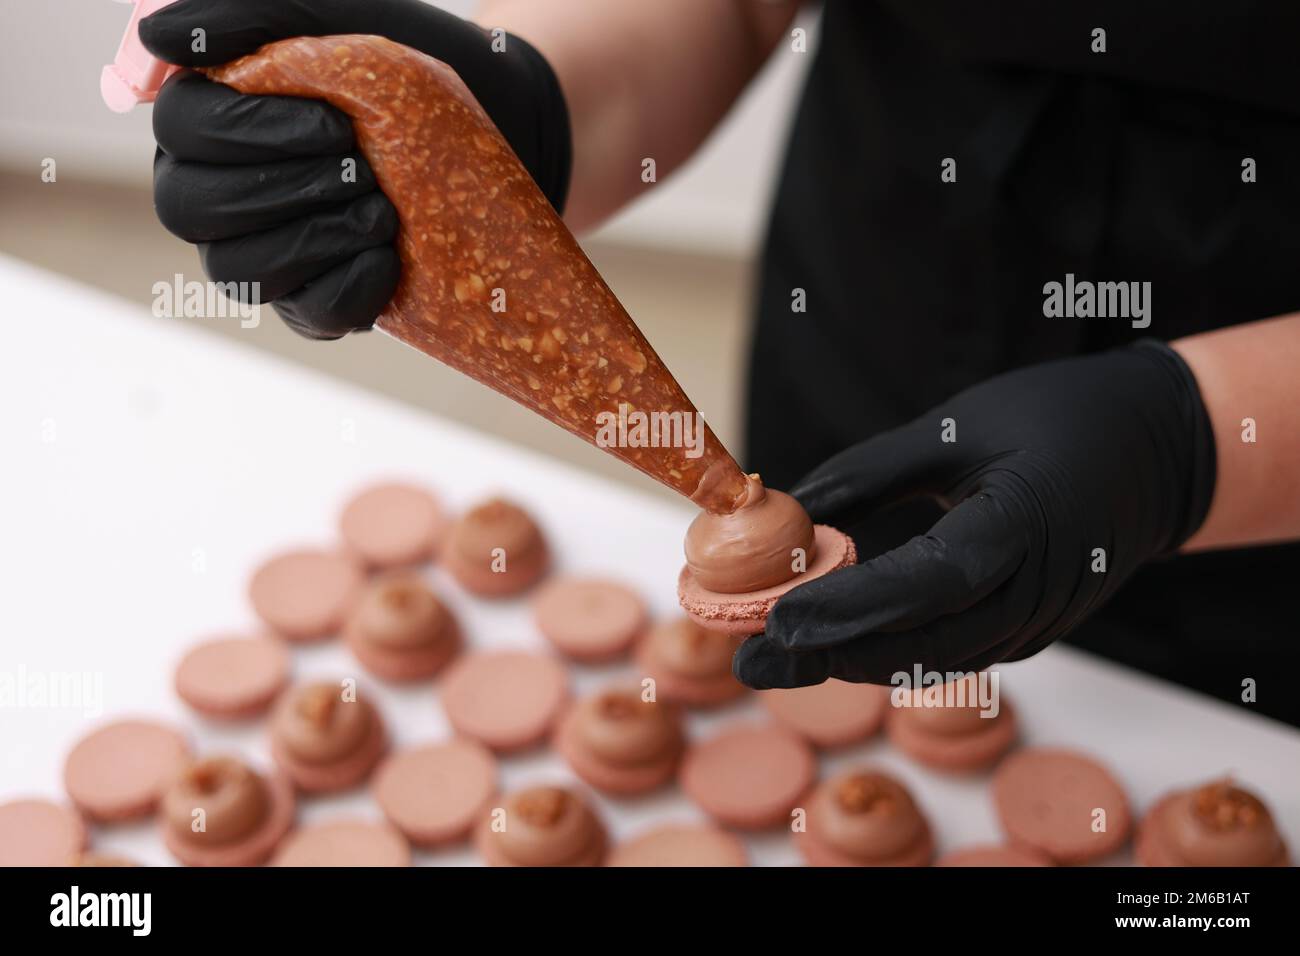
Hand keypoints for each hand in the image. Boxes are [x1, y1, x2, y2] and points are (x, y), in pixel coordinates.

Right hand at [141, 0, 571, 338]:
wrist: (491, 126)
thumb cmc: (403, 66)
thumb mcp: (332, 19)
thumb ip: (240, 18)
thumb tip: (139, 56)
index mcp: (208, 121)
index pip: (180, 132)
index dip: (251, 131)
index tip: (334, 122)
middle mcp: (219, 193)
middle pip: (191, 207)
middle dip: (286, 187)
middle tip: (362, 167)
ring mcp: (265, 254)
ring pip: (239, 271)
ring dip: (317, 237)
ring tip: (384, 209)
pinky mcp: (315, 301)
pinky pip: (309, 313)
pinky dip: (353, 286)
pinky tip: (390, 256)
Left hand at [734, 341, 1216, 687]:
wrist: (1159, 451)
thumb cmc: (1058, 418)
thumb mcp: (962, 423)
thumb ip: (874, 469)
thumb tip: (787, 505)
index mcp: (1027, 523)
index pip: (933, 580)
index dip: (855, 605)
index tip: (781, 619)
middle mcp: (1038, 589)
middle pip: (925, 642)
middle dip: (832, 655)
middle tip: (749, 659)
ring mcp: (1039, 621)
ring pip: (935, 660)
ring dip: (852, 662)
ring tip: (772, 659)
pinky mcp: (1030, 631)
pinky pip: (952, 654)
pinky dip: (888, 653)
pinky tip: (831, 648)